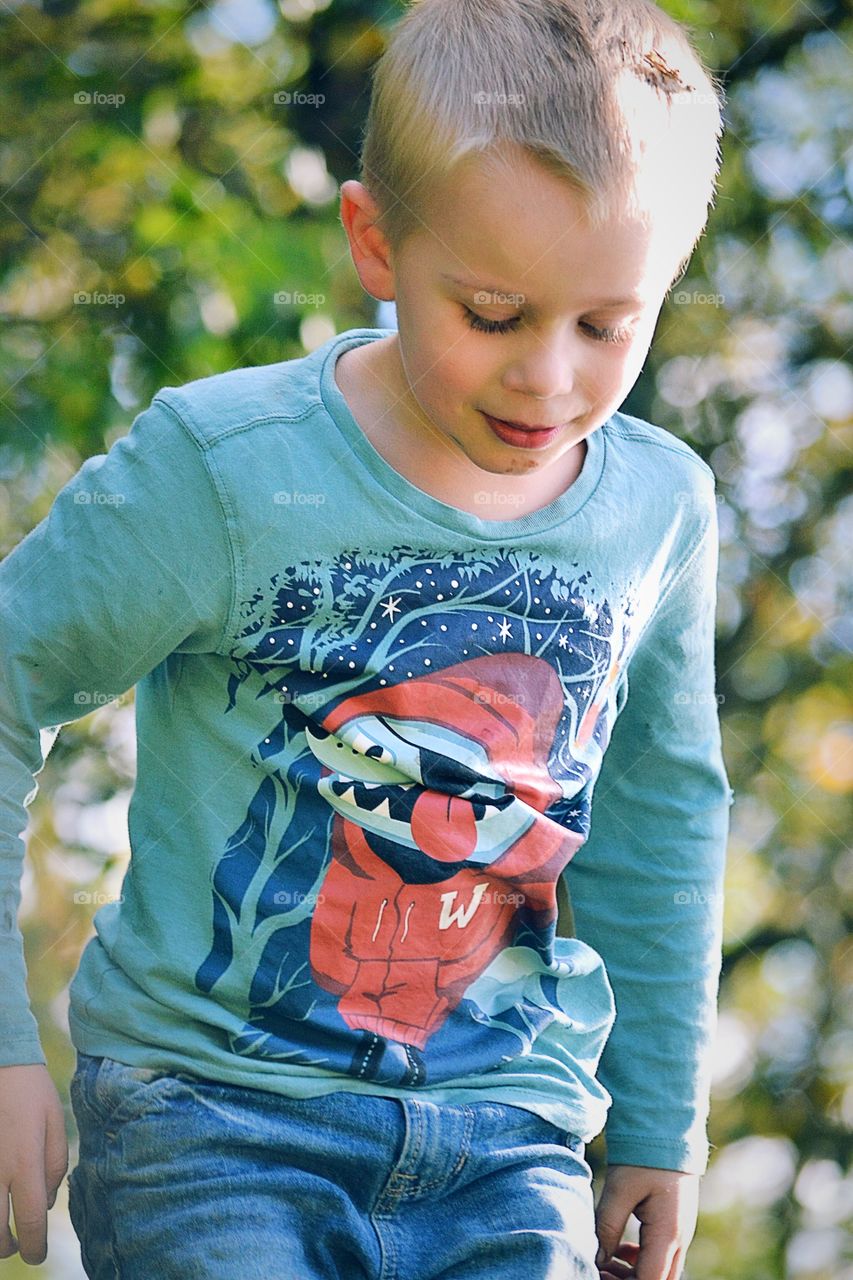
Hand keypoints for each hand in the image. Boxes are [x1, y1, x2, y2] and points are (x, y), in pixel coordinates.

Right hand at [0, 1064, 68, 1265]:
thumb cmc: (29, 1091)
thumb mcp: (55, 1121)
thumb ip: (55, 1165)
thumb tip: (44, 1203)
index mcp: (24, 1163)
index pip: (29, 1222)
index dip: (34, 1246)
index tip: (36, 1254)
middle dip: (7, 1247)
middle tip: (16, 1246)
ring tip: (1, 1235)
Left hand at [594, 1163, 699, 1279]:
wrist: (667, 1130)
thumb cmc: (643, 1156)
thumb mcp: (619, 1188)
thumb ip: (607, 1226)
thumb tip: (595, 1260)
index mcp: (668, 1233)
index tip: (598, 1275)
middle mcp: (680, 1239)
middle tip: (600, 1271)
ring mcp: (680, 1233)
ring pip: (660, 1271)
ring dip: (634, 1274)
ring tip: (605, 1261)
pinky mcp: (674, 1225)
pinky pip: (661, 1256)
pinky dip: (641, 1261)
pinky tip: (622, 1249)